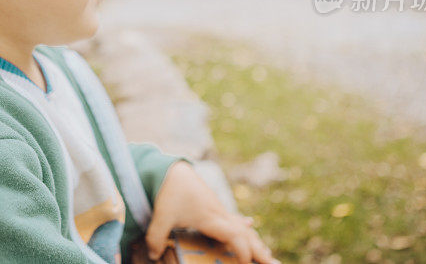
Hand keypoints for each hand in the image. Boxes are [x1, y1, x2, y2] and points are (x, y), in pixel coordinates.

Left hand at [145, 160, 279, 263]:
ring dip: (255, 240)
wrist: (172, 170)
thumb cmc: (168, 192)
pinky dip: (244, 226)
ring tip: (268, 254)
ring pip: (242, 227)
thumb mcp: (160, 217)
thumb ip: (156, 238)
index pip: (234, 236)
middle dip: (259, 250)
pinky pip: (234, 219)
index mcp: (210, 217)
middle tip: (273, 263)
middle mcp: (219, 214)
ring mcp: (219, 209)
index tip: (247, 263)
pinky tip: (250, 224)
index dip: (243, 250)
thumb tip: (153, 255)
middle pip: (245, 233)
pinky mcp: (214, 207)